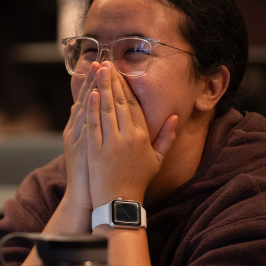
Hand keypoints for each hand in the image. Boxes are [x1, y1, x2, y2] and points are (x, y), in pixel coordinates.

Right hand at [62, 62, 99, 211]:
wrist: (84, 196)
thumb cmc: (89, 173)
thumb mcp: (83, 146)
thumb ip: (86, 125)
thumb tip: (82, 108)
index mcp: (80, 128)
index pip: (90, 99)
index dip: (95, 81)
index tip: (101, 64)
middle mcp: (78, 130)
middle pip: (89, 99)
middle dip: (96, 79)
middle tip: (102, 59)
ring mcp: (80, 138)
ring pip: (87, 107)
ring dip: (93, 87)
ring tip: (98, 69)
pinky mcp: (85, 147)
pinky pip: (88, 124)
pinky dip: (90, 109)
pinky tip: (93, 95)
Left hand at [86, 62, 177, 208]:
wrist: (120, 202)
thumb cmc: (138, 180)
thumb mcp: (157, 159)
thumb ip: (167, 136)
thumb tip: (175, 116)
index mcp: (142, 136)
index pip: (134, 105)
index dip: (126, 87)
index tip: (120, 72)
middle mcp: (128, 136)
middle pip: (120, 102)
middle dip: (113, 80)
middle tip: (107, 63)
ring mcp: (111, 142)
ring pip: (107, 108)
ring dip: (102, 87)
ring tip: (98, 70)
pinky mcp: (96, 150)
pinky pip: (94, 124)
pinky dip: (92, 108)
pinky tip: (91, 93)